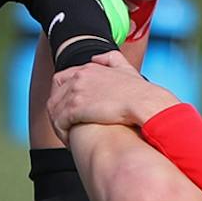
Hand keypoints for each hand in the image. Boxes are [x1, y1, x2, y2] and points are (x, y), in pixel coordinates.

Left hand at [48, 52, 178, 134]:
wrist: (146, 104)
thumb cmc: (140, 92)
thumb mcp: (125, 68)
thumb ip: (111, 60)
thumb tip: (96, 58)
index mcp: (88, 68)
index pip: (60, 80)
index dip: (62, 97)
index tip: (69, 111)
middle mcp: (79, 77)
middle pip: (55, 96)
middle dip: (58, 113)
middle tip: (66, 127)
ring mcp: (75, 92)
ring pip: (55, 110)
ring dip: (59, 125)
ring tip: (68, 137)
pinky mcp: (75, 108)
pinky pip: (59, 122)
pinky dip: (62, 133)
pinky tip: (70, 142)